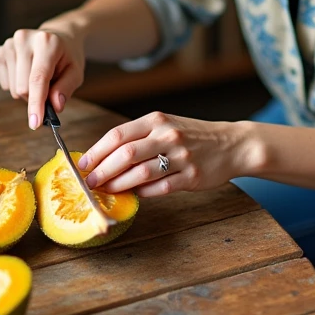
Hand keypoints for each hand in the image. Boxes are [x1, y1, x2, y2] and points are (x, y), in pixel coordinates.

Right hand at [0, 25, 84, 129]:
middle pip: (23, 87)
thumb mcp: (76, 72)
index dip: (36, 103)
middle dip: (36, 96)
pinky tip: (25, 72)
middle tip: (49, 85)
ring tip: (38, 75)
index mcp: (47, 42)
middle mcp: (24, 39)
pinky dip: (16, 84)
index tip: (35, 123)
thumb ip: (66, 88)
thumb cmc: (67, 56)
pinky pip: (4, 83)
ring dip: (27, 91)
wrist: (58, 37)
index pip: (38, 78)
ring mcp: (9, 44)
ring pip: (13, 88)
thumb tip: (54, 106)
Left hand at [77, 112, 258, 196]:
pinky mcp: (191, 176)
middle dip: (102, 171)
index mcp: (157, 120)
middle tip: (89, 182)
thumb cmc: (192, 136)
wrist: (232, 144)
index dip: (96, 152)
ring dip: (118, 185)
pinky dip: (144, 193)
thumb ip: (139, 138)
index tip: (82, 164)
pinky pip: (160, 188)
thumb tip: (104, 157)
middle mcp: (168, 135)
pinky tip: (135, 194)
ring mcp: (181, 156)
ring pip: (140, 173)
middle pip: (125, 155)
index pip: (118, 135)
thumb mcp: (166, 126)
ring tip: (106, 190)